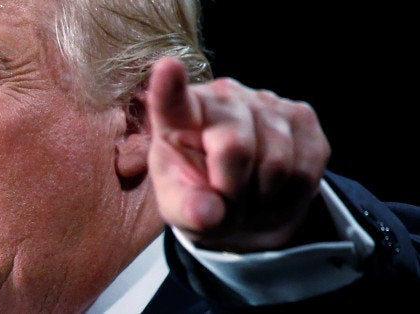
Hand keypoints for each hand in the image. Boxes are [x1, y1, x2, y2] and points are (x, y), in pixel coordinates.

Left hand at [146, 57, 330, 251]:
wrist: (239, 197)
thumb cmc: (198, 194)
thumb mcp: (179, 208)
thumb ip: (186, 209)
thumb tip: (208, 214)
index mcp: (177, 118)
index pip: (172, 101)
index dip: (170, 86)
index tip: (168, 67)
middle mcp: (221, 98)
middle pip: (236, 148)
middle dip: (233, 192)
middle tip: (225, 207)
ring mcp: (264, 102)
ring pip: (278, 164)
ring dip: (263, 199)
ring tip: (247, 201)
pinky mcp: (301, 116)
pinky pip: (306, 170)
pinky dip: (290, 197)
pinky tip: (271, 192)